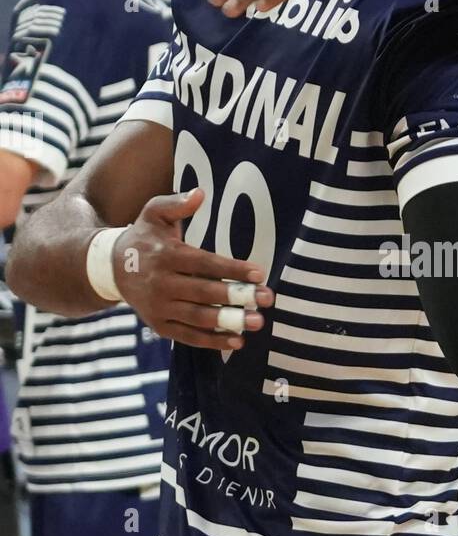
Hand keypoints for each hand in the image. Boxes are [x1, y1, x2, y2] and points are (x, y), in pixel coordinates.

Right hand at [112, 188, 274, 350]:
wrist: (112, 268)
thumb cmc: (143, 237)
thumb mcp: (154, 212)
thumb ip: (177, 204)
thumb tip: (200, 194)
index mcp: (166, 255)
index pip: (204, 263)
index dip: (232, 269)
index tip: (259, 273)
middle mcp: (162, 283)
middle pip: (204, 292)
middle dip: (238, 297)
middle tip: (267, 299)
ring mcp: (160, 307)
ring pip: (198, 317)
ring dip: (229, 321)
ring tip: (257, 322)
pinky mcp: (159, 325)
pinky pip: (188, 336)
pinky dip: (212, 341)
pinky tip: (237, 341)